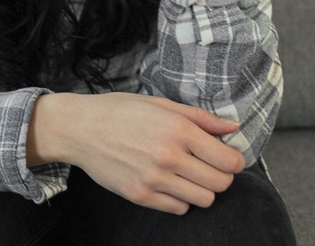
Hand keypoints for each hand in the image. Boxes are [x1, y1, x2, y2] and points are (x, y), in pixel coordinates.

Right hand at [28, 92, 245, 214]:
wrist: (80, 129)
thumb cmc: (119, 111)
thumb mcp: (160, 104)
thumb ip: (200, 117)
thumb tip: (233, 127)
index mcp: (178, 130)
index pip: (228, 160)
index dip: (234, 160)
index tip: (227, 157)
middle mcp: (169, 157)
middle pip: (220, 183)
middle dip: (221, 175)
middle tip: (207, 165)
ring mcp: (154, 179)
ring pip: (204, 200)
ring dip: (202, 189)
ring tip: (188, 175)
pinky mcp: (141, 196)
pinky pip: (179, 209)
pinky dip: (181, 199)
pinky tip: (170, 183)